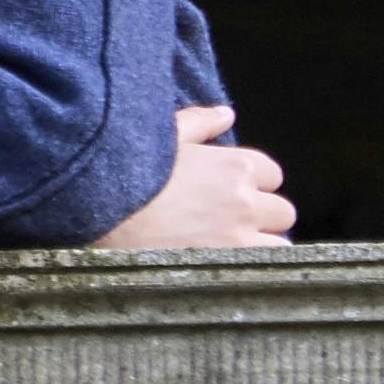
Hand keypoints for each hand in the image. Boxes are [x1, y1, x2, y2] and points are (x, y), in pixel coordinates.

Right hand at [97, 103, 296, 248]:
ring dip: (260, 244)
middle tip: (231, 222)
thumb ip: (199, 122)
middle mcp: (246, 201)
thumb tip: (226, 114)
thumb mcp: (163, 138)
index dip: (253, 183)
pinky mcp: (229, 267)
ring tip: (229, 247)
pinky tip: (226, 264)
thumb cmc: (130, 173)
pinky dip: (251, 267)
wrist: (101, 215)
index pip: (272, 174)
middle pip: (282, 211)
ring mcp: (241, 238)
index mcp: (235, 165)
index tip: (231, 191)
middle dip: (262, 215)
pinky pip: (262, 269)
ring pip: (278, 244)